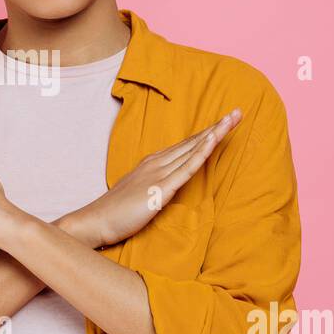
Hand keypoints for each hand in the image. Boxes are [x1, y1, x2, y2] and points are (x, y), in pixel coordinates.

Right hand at [76, 107, 243, 246]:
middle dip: (216, 127)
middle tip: (237, 112)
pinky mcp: (161, 189)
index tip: (223, 122)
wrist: (96, 221)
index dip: (206, 133)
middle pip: (193, 142)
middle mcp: (157, 163)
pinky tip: (214, 140)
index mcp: (152, 163)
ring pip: (193, 150)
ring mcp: (159, 174)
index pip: (185, 145)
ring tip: (233, 119)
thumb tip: (165, 185)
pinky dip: (201, 152)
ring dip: (215, 133)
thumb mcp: (138, 192)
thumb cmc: (115, 211)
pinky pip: (186, 168)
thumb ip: (153, 184)